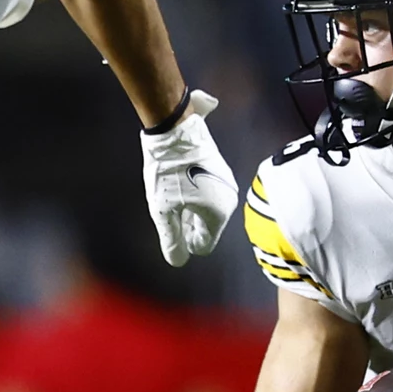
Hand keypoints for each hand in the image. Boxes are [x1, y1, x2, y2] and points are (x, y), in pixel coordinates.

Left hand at [140, 91, 237, 265]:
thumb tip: (177, 261)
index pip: (204, 245)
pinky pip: (211, 195)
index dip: (185, 242)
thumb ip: (171, 238)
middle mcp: (229, 201)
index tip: (171, 227)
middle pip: (207, 228)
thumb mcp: (163, 210)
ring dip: (191, 211)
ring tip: (172, 197)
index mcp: (218, 215)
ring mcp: (227, 185)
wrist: (175, 130)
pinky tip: (181, 186)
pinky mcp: (222, 172)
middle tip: (169, 211)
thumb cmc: (168, 172)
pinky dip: (197, 197)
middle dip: (188, 226)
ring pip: (209, 211)